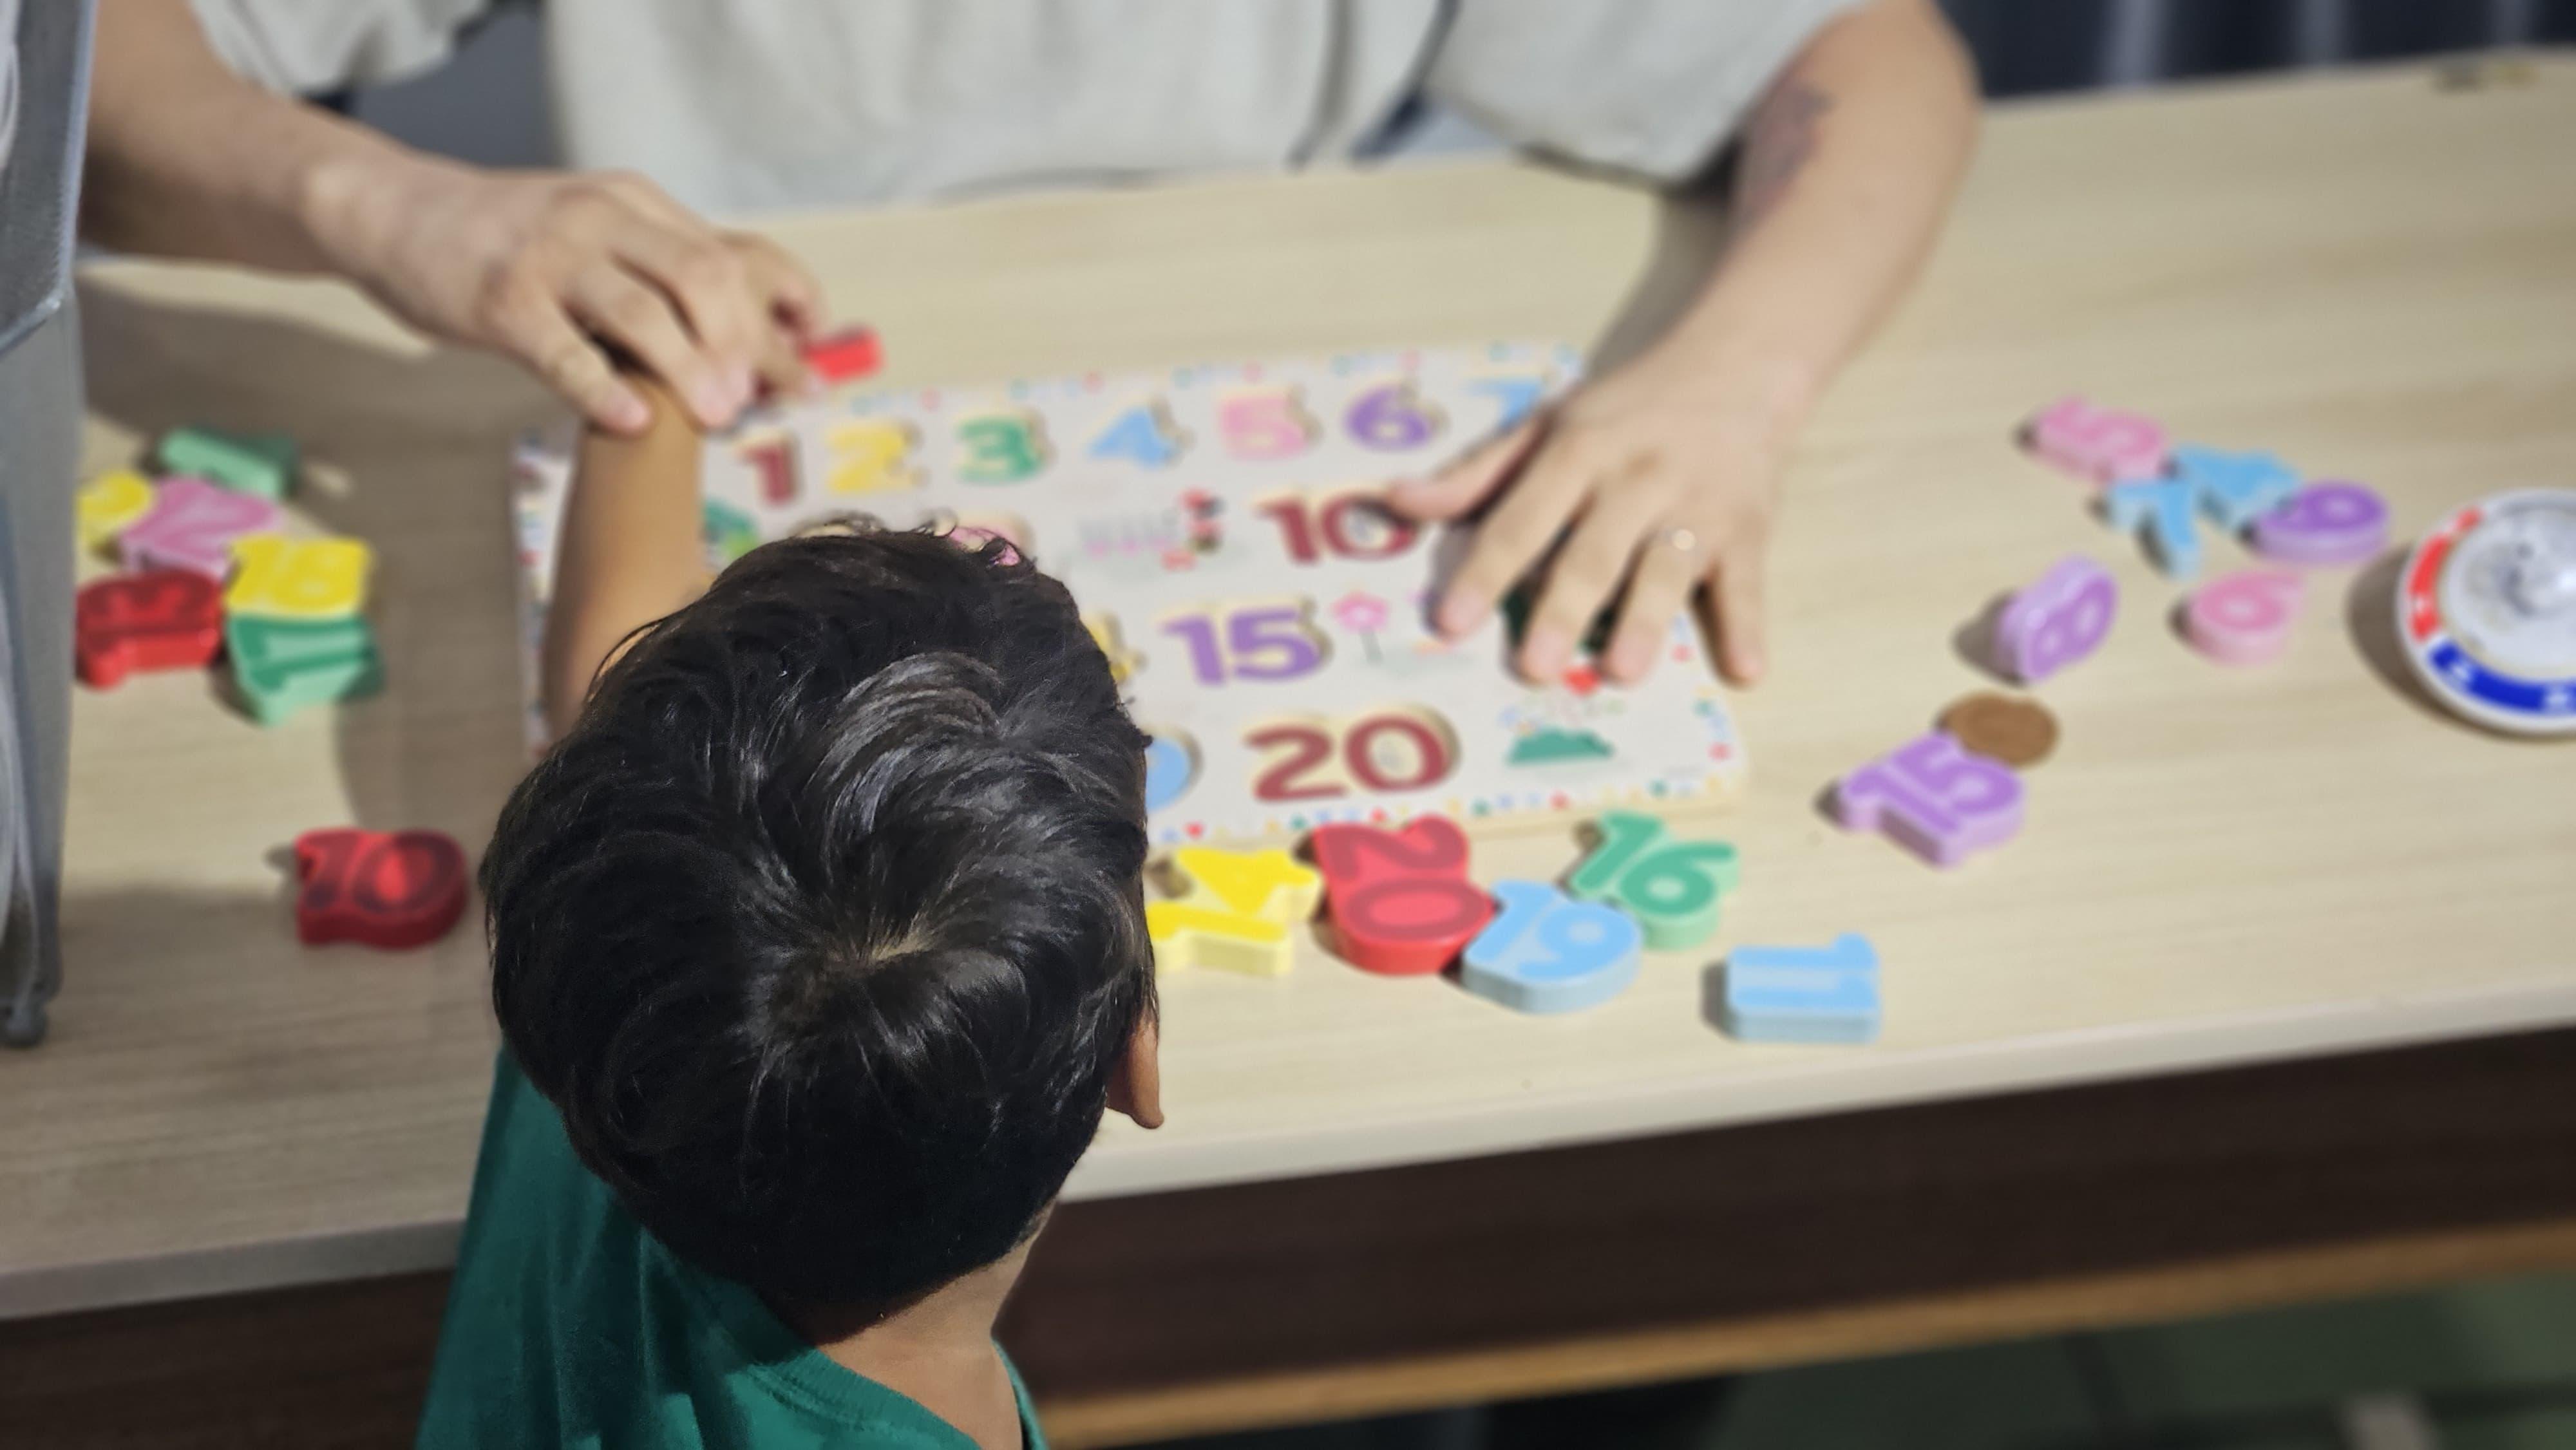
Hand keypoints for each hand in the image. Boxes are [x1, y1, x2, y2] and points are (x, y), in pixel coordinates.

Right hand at [314, 157, 820, 432]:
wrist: (395, 213)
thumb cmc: (513, 241)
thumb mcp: (596, 232)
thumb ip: (663, 271)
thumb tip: (757, 341)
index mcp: (637, 204)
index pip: (736, 252)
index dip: (787, 307)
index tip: (812, 359)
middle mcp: (601, 219)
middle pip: (705, 276)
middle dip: (745, 343)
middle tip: (759, 400)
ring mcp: (550, 259)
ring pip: (644, 313)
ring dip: (691, 370)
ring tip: (718, 416)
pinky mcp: (502, 303)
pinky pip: (565, 352)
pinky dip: (607, 390)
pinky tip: (637, 422)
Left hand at [1387, 348, 1800, 686]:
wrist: (1736, 369)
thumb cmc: (1625, 412)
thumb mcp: (1546, 426)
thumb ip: (1477, 474)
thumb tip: (1397, 501)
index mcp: (1579, 451)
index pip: (1523, 518)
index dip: (1486, 570)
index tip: (1452, 620)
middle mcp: (1638, 478)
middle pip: (1595, 550)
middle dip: (1563, 607)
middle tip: (1535, 665)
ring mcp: (1697, 506)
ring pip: (1667, 568)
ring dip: (1645, 620)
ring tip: (1621, 671)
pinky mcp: (1748, 530)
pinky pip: (1748, 583)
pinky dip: (1749, 626)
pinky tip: (1746, 670)